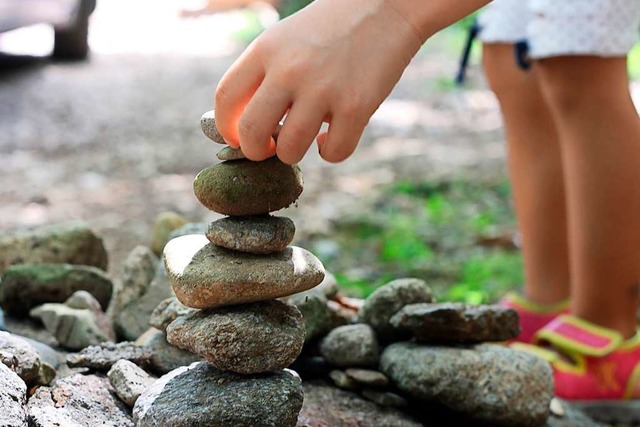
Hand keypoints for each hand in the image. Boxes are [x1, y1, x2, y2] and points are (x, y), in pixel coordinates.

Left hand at [214, 0, 422, 163]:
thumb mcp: (284, 40)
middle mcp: (290, 69)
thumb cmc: (328, 30)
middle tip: (270, 148)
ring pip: (291, 150)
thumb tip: (245, 128)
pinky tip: (333, 136)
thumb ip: (261, 76)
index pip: (226, 98)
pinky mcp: (357, 106)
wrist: (385, 5)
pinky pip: (334, 152)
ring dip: (293, 154)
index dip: (226, 128)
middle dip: (256, 151)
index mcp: (265, 50)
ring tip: (304, 139)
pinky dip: (331, 152)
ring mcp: (323, 89)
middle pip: (251, 131)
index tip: (239, 138)